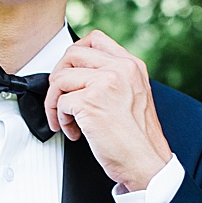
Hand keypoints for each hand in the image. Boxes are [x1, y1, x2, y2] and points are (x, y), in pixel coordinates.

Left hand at [45, 30, 172, 192]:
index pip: (95, 40)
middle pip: (72, 55)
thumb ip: (115, 79)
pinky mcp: (90, 103)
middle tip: (61, 96)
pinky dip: (60, 120)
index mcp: (131, 66)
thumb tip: (81, 75)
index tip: (69, 72)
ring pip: (60, 78)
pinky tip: (74, 132)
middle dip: (58, 76)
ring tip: (66, 119)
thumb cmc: (139, 138)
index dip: (74, 54)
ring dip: (55, 102)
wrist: (146, 163)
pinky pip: (60, 103)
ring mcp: (105, 84)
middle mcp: (119, 70)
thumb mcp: (135, 96)